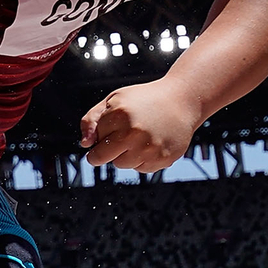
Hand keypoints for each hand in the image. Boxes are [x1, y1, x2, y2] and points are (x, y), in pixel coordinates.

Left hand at [79, 78, 204, 171]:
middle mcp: (134, 133)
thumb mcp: (113, 100)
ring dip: (125, 155)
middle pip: (103, 158)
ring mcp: (149, 148)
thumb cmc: (143, 99)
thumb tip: (85, 145)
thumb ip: (92, 120)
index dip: (101, 136)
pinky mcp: (163, 159)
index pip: (94, 143)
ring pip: (122, 165)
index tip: (112, 128)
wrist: (182, 100)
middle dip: (105, 151)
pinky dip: (143, 159)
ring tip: (140, 137)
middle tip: (120, 138)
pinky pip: (141, 169)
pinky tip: (152, 142)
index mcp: (119, 116)